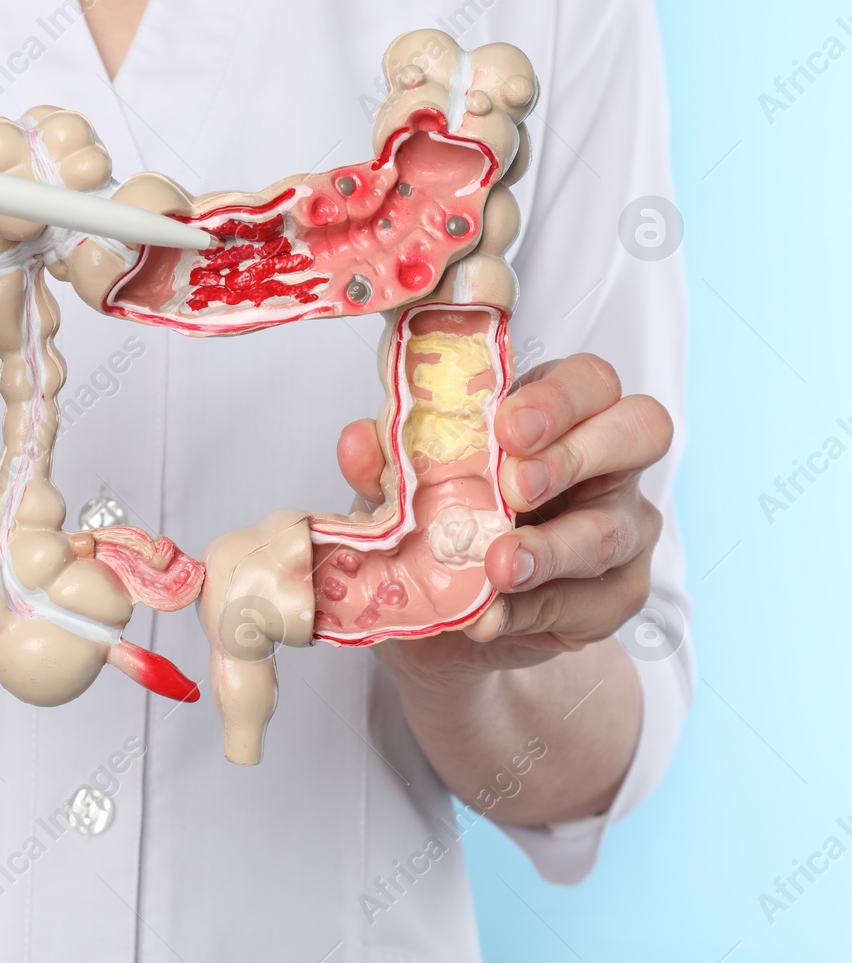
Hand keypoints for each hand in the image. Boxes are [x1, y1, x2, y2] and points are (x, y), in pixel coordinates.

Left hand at [338, 352, 673, 690]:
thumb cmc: (438, 527)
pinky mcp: (617, 593)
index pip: (588, 381)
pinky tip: (494, 615)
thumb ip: (385, 463)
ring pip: (614, 528)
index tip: (507, 427)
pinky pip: (592, 600)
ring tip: (498, 566)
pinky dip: (536, 609)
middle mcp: (605, 462)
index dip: (558, 399)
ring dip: (552, 548)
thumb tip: (358, 440)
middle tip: (515, 487)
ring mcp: (622, 526)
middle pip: (641, 431)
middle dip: (575, 455)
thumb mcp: (400, 491)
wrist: (442, 618)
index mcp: (556, 414)